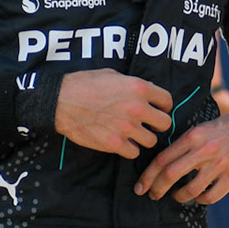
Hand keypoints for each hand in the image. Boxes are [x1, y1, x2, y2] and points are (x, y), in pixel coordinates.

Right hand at [54, 69, 170, 157]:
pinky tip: (122, 142)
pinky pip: (134, 153)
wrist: (61, 101)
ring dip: (143, 138)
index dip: (163, 106)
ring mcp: (127, 127)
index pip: (167, 101)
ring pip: (151, 141)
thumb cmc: (84, 84)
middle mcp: (137, 108)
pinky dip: (129, 149)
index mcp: (139, 88)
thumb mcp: (112, 74)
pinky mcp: (115, 143)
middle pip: (165, 123)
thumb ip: (132, 84)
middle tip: (148, 124)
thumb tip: (146, 91)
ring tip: (132, 134)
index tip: (157, 109)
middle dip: (157, 124)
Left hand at [136, 99, 228, 204]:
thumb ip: (185, 143)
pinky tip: (199, 196)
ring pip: (191, 189)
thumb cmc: (226, 128)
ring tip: (177, 195)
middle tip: (152, 195)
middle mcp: (206, 149)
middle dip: (157, 188)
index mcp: (194, 135)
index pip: (163, 158)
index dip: (148, 175)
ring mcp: (221, 164)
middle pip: (171, 175)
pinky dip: (201, 200)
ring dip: (179, 196)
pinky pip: (211, 196)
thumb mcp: (203, 127)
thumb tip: (162, 162)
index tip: (141, 185)